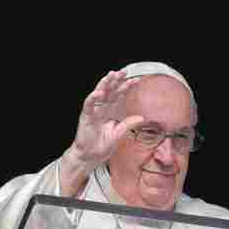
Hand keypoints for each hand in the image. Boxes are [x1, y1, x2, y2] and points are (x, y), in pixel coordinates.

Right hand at [61, 71, 145, 195]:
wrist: (91, 156)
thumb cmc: (103, 144)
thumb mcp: (119, 133)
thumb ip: (128, 124)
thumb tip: (142, 118)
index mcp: (111, 111)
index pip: (120, 95)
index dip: (127, 87)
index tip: (137, 80)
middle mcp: (103, 108)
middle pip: (110, 91)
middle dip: (117, 80)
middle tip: (124, 71)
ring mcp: (94, 111)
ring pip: (99, 93)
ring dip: (105, 84)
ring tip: (111, 75)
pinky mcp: (86, 117)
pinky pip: (89, 105)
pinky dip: (93, 98)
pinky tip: (99, 93)